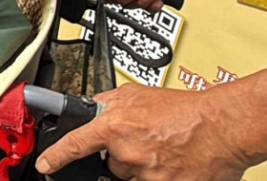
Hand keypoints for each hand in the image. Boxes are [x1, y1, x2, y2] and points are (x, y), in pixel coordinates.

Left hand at [35, 84, 251, 180]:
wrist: (222, 126)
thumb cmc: (185, 110)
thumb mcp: (136, 94)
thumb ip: (108, 102)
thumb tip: (92, 107)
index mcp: (115, 126)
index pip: (75, 143)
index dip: (55, 156)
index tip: (45, 165)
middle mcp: (128, 152)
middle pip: (111, 164)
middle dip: (122, 155)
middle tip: (144, 142)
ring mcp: (147, 174)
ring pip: (131, 176)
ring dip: (142, 167)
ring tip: (162, 150)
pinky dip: (159, 175)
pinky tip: (171, 162)